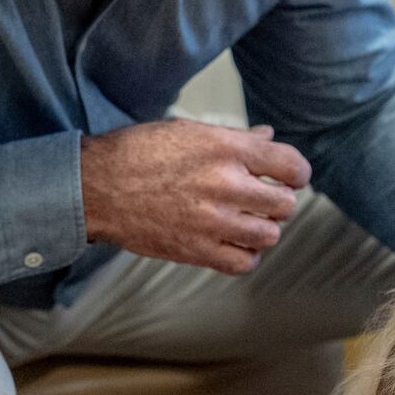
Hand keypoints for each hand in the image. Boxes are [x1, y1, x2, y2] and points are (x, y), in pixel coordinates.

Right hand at [80, 119, 311, 273]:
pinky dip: (245, 255)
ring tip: (247, 221)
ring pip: (269, 235)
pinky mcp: (198, 250)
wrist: (98, 186)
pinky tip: (234, 243)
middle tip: (263, 199)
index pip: (291, 165)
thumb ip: (236, 138)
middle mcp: (226, 184)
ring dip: (263, 229)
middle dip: (278, 202)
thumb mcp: (190, 131)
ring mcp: (213, 221)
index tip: (290, 177)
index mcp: (227, 149)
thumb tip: (268, 136)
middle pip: (285, 204)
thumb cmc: (140, 152)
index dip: (296, 173)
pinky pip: (243, 262)